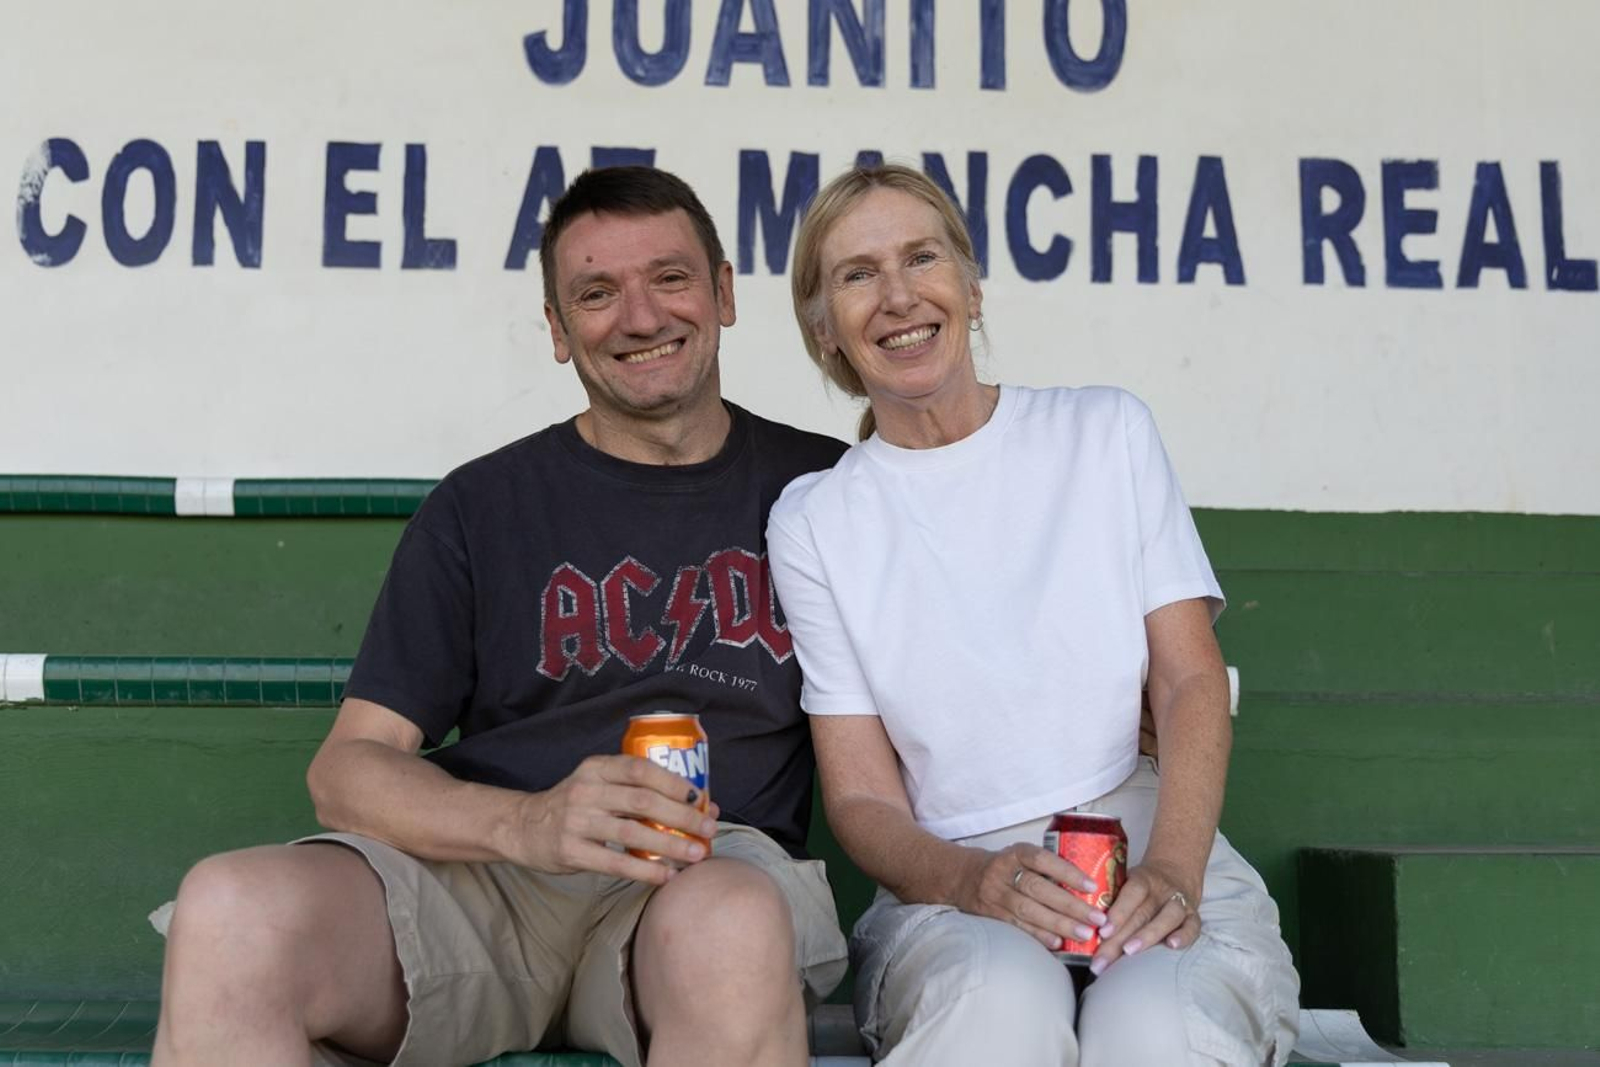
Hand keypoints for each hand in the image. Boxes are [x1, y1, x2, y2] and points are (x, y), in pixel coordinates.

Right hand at [504, 754, 719, 885]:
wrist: (524, 827)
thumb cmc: (574, 806)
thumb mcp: (598, 784)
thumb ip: (638, 790)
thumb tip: (699, 805)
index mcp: (597, 768)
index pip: (640, 769)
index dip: (674, 782)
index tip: (700, 798)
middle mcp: (586, 791)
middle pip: (643, 801)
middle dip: (682, 816)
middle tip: (709, 829)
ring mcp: (576, 821)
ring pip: (632, 832)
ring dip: (670, 845)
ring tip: (696, 855)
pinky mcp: (571, 851)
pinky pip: (615, 862)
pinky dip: (645, 870)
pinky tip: (667, 876)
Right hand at [954, 843, 1111, 951]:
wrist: (962, 877)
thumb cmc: (1005, 868)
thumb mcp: (1021, 857)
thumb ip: (1047, 868)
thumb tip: (1091, 889)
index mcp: (1015, 853)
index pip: (1042, 859)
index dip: (1067, 872)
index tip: (1092, 886)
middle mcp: (1003, 872)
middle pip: (1037, 889)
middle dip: (1070, 905)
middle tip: (1097, 918)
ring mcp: (995, 895)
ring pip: (1028, 910)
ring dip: (1058, 924)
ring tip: (1084, 934)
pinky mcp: (991, 916)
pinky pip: (1017, 928)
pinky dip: (1039, 936)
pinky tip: (1058, 944)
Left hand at [1090, 858, 1200, 973]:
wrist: (1175, 871)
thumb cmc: (1141, 885)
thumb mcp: (1126, 882)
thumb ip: (1111, 899)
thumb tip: (1080, 926)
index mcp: (1142, 880)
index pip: (1130, 894)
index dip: (1117, 913)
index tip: (1102, 932)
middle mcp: (1161, 890)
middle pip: (1141, 914)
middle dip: (1119, 939)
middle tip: (1101, 960)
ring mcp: (1179, 902)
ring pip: (1167, 918)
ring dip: (1148, 935)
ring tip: (1130, 952)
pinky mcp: (1193, 915)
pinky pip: (1193, 926)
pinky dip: (1184, 936)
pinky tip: (1172, 946)